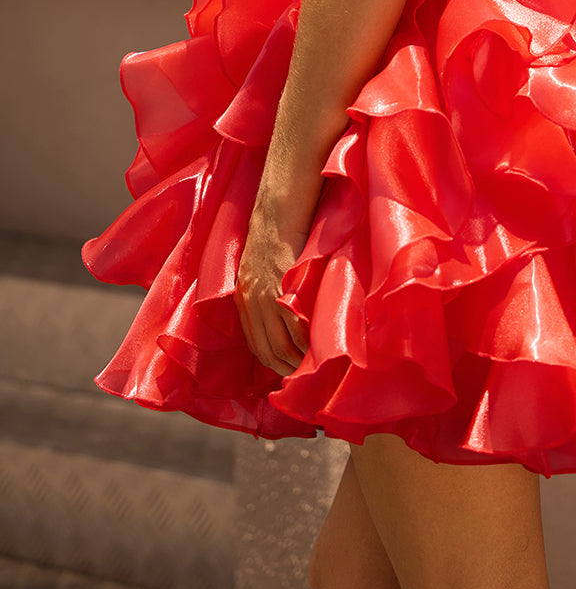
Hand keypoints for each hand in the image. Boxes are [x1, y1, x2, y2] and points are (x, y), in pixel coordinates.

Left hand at [235, 203, 310, 376]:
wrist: (280, 208)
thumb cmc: (279, 232)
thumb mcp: (264, 266)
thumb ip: (270, 291)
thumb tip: (287, 312)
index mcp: (244, 297)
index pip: (256, 344)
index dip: (272, 363)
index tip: (289, 373)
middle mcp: (251, 300)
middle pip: (267, 350)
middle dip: (286, 369)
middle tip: (305, 381)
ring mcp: (266, 294)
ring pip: (281, 343)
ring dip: (298, 360)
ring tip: (315, 369)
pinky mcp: (283, 286)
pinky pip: (295, 324)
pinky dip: (307, 341)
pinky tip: (319, 347)